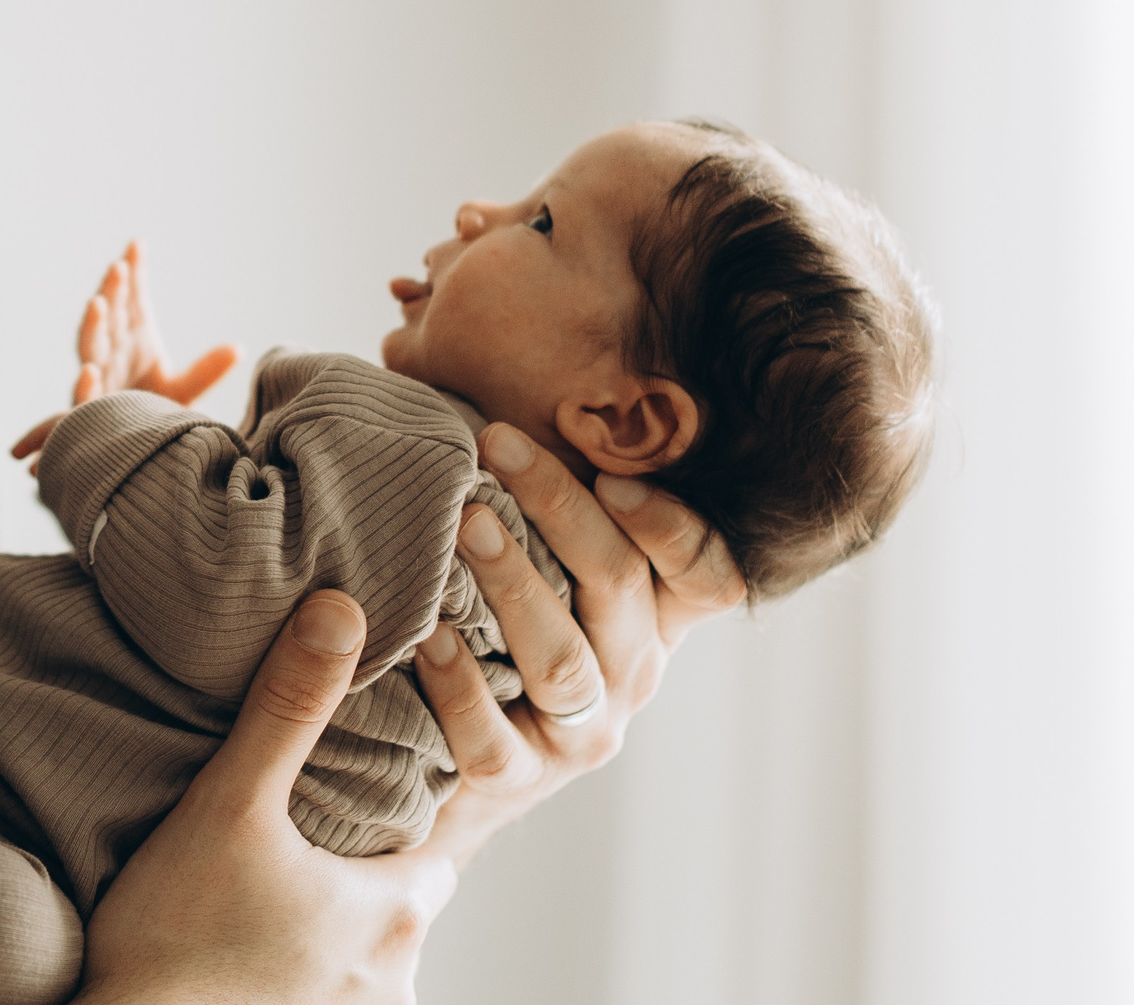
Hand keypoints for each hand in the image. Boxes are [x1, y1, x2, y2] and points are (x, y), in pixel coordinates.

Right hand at [12, 242, 238, 469]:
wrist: (127, 451)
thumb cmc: (150, 410)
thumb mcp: (182, 389)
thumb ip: (206, 370)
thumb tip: (239, 348)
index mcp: (134, 339)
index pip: (132, 300)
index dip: (133, 274)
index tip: (137, 245)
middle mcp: (112, 353)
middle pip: (110, 316)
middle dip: (112, 291)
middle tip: (119, 266)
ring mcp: (99, 378)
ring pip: (90, 346)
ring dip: (92, 325)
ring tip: (98, 303)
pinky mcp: (89, 410)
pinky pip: (83, 397)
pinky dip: (85, 385)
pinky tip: (89, 372)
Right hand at [78, 593, 456, 1003]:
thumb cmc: (171, 933)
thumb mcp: (228, 801)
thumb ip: (287, 707)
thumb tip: (341, 611)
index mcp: (398, 912)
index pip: (443, 832)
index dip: (415, 792)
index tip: (379, 759)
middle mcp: (394, 977)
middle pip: (406, 886)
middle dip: (372, 847)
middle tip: (321, 802)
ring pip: (370, 940)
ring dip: (340, 905)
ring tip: (287, 862)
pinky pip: (332, 978)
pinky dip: (311, 949)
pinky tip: (263, 926)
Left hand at [408, 422, 746, 865]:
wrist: (443, 767)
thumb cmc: (490, 623)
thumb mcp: (536, 557)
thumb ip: (535, 486)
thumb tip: (467, 350)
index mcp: (651, 616)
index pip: (707, 572)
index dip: (672, 524)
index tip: (615, 472)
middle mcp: (631, 674)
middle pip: (620, 589)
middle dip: (561, 509)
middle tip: (495, 443)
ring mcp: (580, 735)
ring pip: (562, 659)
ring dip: (514, 583)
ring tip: (464, 525)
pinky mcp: (518, 782)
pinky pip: (493, 740)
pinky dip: (458, 684)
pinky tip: (426, 635)